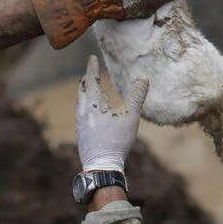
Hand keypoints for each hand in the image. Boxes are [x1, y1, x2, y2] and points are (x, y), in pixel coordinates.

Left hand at [75, 56, 146, 171]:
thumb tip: (143, 78)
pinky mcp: (80, 133)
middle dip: (86, 79)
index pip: (90, 79)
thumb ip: (137, 95)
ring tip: (90, 90)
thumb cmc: (116, 140)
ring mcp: (80, 123)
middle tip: (90, 73)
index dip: (92, 67)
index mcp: (93, 103)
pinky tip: (90, 113)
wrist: (101, 165)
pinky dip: (85, 105)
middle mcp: (83, 110)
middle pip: (82, 90)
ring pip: (80, 102)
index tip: (91, 58)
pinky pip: (80, 112)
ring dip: (85, 93)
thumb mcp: (131, 116)